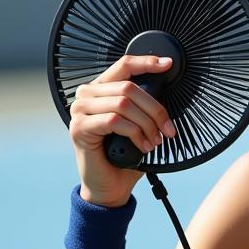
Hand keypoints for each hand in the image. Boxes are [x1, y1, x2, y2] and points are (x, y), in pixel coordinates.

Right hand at [68, 55, 176, 205]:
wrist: (110, 187)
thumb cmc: (125, 156)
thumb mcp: (139, 125)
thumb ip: (145, 106)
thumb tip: (165, 89)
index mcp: (101, 90)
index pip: (124, 65)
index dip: (146, 62)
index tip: (167, 64)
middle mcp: (87, 95)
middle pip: (129, 87)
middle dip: (155, 109)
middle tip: (168, 129)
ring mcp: (79, 111)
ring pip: (123, 104)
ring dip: (146, 124)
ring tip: (155, 141)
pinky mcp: (79, 128)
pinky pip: (115, 121)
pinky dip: (135, 133)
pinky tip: (142, 146)